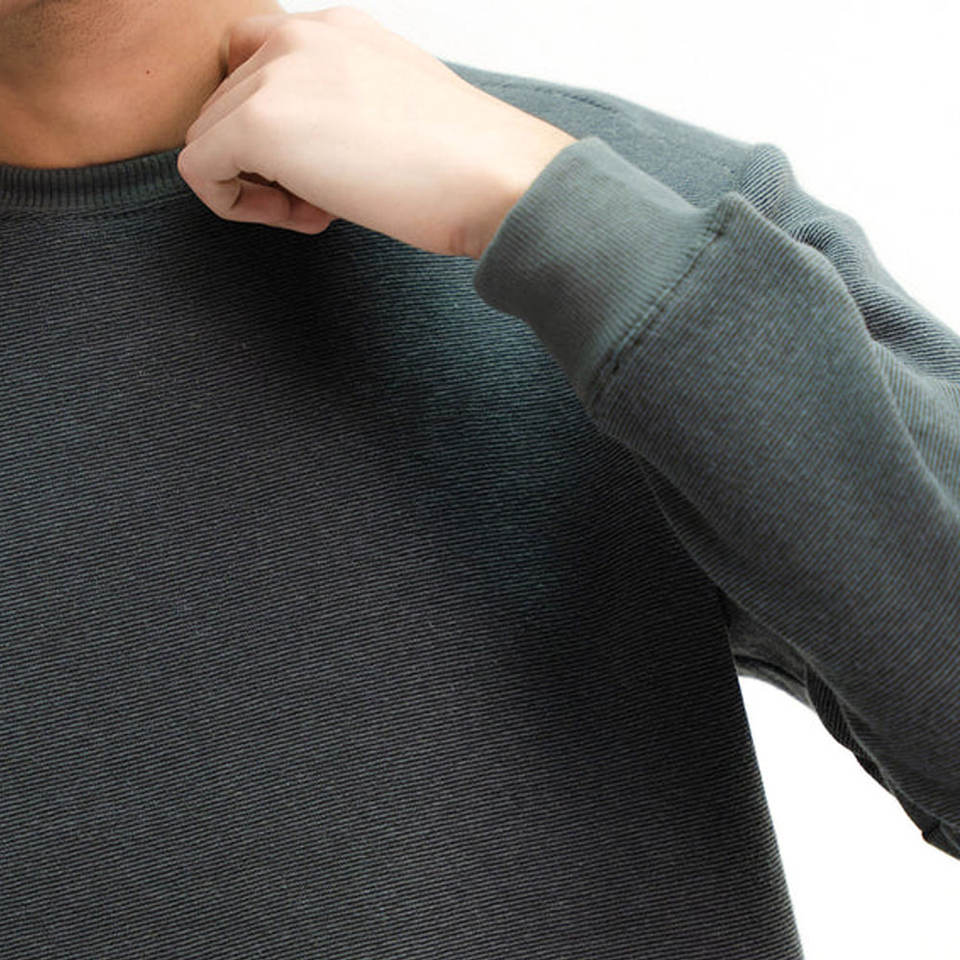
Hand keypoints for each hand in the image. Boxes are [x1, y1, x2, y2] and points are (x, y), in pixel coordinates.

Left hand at [178, 5, 577, 258]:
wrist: (498, 180)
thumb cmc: (466, 165)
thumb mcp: (398, 108)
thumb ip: (342, 105)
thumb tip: (306, 145)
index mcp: (336, 30)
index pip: (255, 69)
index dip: (274, 130)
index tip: (323, 169)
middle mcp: (299, 34)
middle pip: (226, 107)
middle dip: (265, 163)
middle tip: (328, 199)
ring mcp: (277, 73)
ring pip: (208, 137)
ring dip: (256, 185)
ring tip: (324, 207)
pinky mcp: (259, 122)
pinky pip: (199, 171)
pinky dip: (238, 206)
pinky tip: (306, 217)